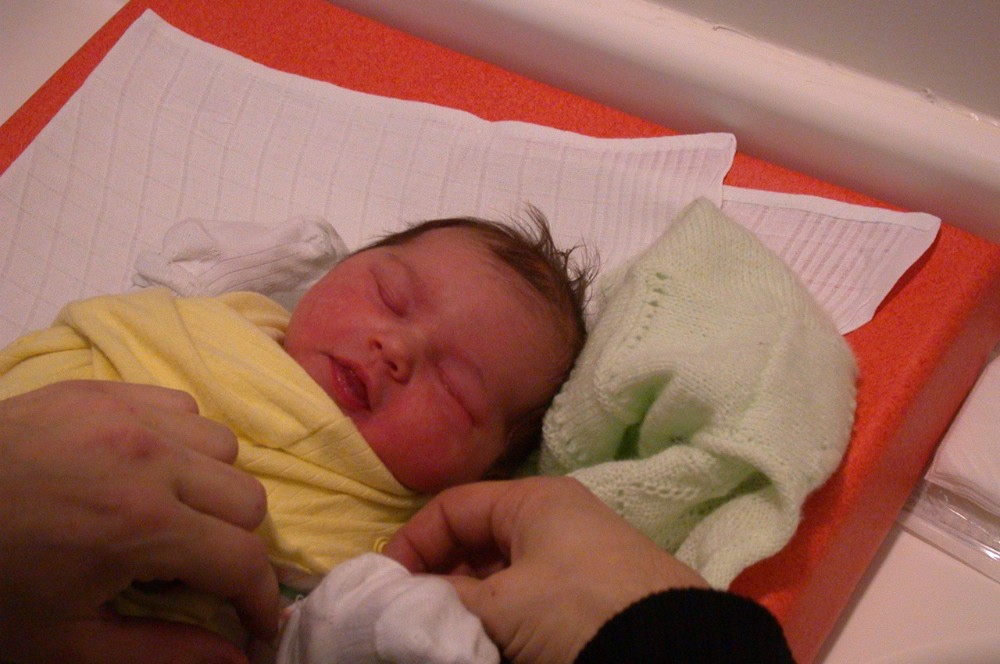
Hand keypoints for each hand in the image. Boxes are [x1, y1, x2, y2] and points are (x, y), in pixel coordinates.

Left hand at [0, 381, 279, 662]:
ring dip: (212, 488)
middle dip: (235, 546)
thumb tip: (235, 661)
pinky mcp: (106, 389)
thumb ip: (162, 653)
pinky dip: (183, 442)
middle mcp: (152, 458)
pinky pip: (183, 408)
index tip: (257, 625)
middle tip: (196, 569)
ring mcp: (130, 414)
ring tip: (172, 511)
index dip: (262, 600)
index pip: (243, 561)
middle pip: (248, 500)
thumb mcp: (67, 642)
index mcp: (143, 526)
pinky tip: (146, 466)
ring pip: (224, 448)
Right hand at [384, 476, 707, 662]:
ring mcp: (576, 560)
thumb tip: (399, 605)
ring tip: (447, 638)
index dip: (412, 544)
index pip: (453, 507)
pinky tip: (488, 646)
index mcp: (534, 500)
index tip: (385, 590)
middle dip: (439, 581)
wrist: (672, 656)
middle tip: (411, 621)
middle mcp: (556, 520)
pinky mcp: (591, 598)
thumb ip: (443, 601)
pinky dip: (500, 622)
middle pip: (476, 542)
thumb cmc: (577, 610)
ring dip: (468, 607)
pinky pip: (528, 602)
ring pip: (500, 577)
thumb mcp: (502, 605)